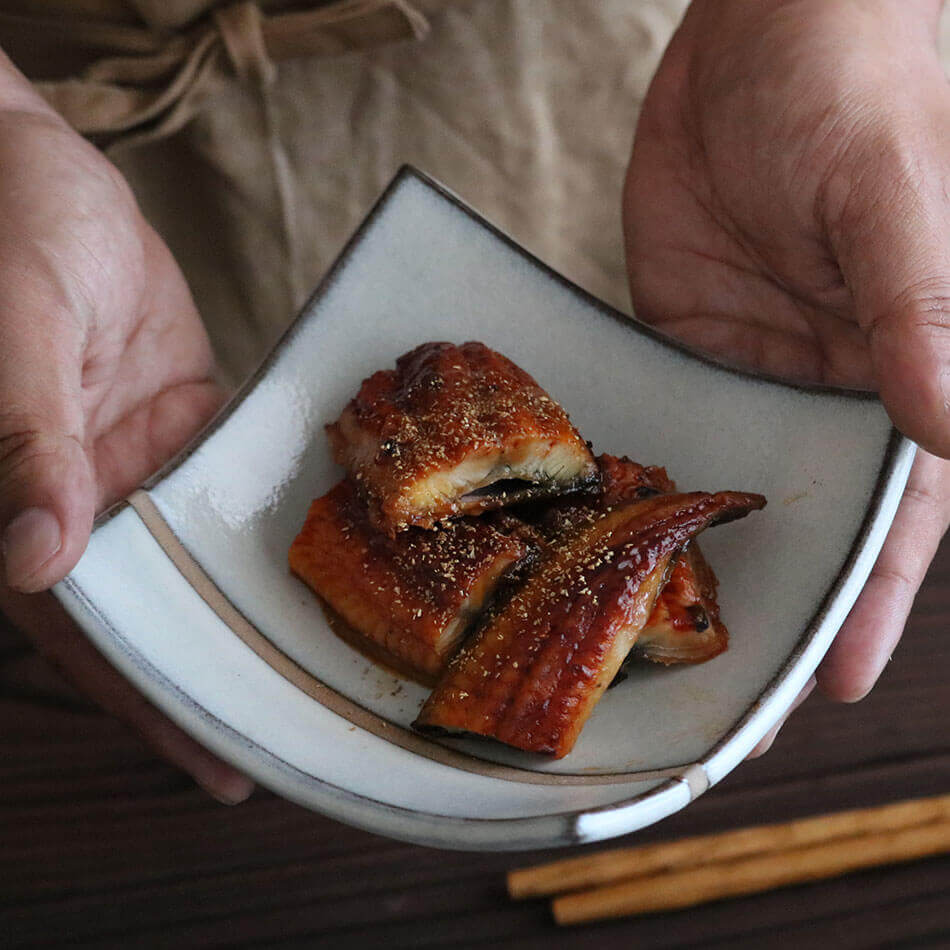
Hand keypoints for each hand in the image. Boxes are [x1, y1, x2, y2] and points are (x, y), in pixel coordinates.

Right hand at [0, 51, 251, 801]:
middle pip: (158, 610)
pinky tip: (314, 559)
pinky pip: (228, 483)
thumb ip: (25, 442)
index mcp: (18, 509)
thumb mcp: (12, 334)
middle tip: (300, 737)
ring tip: (321, 667)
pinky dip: (265, 520)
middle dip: (221, 675)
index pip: (91, 630)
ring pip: (197, 556)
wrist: (34, 169)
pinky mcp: (181, 422)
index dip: (150, 699)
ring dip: (249, 609)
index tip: (218, 759)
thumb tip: (32, 560)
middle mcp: (82, 505)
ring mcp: (136, 467)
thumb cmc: (4, 235)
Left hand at [624, 0, 949, 740]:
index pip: (898, 513)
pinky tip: (612, 533)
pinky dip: (645, 478)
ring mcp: (751, 368)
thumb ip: (919, 312)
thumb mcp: (889, 201)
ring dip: (702, 558)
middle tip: (726, 700)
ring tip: (657, 639)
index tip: (837, 683)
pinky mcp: (683, 339)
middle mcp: (827, 386)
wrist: (760, 30)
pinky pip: (666, 422)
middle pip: (806, 518)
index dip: (870, 601)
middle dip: (773, 602)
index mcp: (906, 368)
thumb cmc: (853, 90)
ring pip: (732, 484)